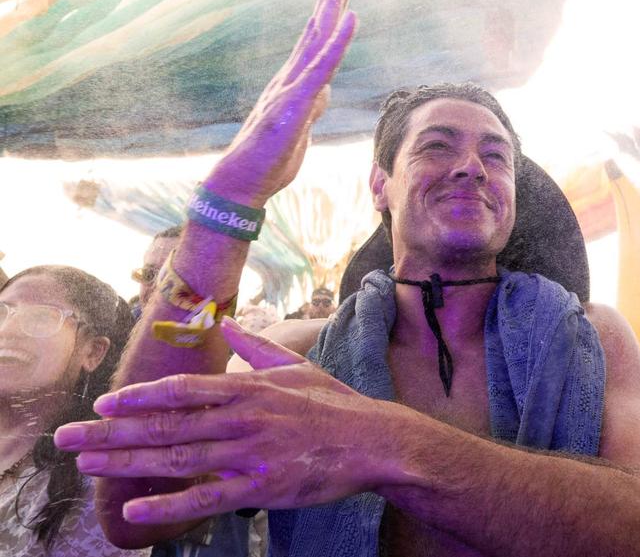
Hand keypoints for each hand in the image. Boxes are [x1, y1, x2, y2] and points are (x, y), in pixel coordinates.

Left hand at [54, 319, 408, 524]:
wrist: (377, 441)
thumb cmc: (337, 403)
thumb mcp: (298, 365)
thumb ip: (258, 347)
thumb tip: (232, 324)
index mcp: (250, 387)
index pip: (182, 389)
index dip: (139, 396)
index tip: (103, 402)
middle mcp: (244, 417)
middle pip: (166, 425)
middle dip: (111, 431)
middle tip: (68, 437)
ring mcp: (252, 453)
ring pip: (178, 459)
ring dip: (127, 463)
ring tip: (87, 463)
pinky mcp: (263, 487)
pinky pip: (207, 499)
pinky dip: (169, 505)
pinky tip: (134, 509)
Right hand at [206, 0, 356, 206]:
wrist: (242, 183)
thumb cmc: (269, 160)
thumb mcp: (300, 128)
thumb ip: (312, 105)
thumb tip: (325, 90)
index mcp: (293, 83)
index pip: (314, 42)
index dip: (326, 14)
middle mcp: (291, 78)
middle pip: (315, 30)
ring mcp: (292, 88)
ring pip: (317, 40)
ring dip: (330, 6)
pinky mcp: (295, 102)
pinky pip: (321, 66)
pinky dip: (336, 41)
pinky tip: (350, 19)